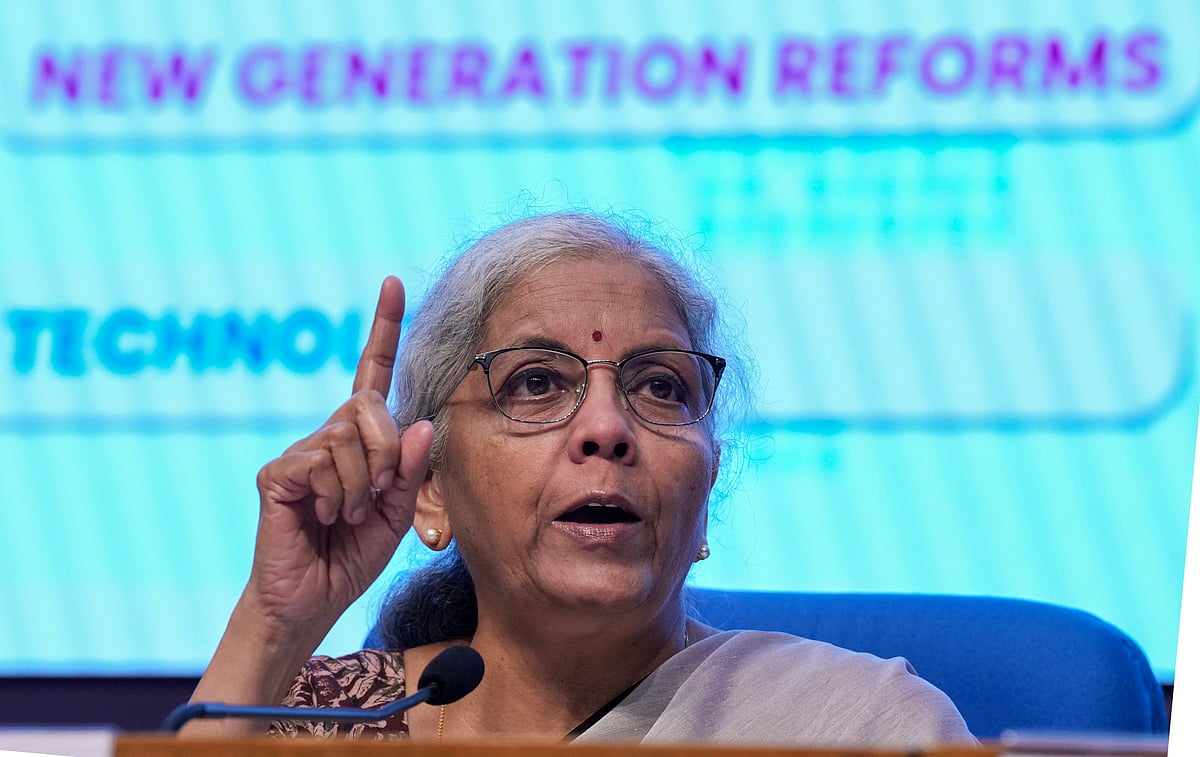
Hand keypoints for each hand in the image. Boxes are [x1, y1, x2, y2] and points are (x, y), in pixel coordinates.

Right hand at [245, 276, 432, 628]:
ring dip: (363, 485)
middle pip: (369, 408)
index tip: (392, 282)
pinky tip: (325, 516)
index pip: (372, 372)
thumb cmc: (353, 553)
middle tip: (379, 496)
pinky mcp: (277, 473)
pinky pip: (322, 463)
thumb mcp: (399, 511)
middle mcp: (328, 434)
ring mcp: (299, 451)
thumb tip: (421, 421)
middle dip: (388, 455)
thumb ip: (412, 468)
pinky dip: (338, 495)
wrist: (313, 599)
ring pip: (348, 437)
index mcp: (360, 438)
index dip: (383, 328)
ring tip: (348, 513)